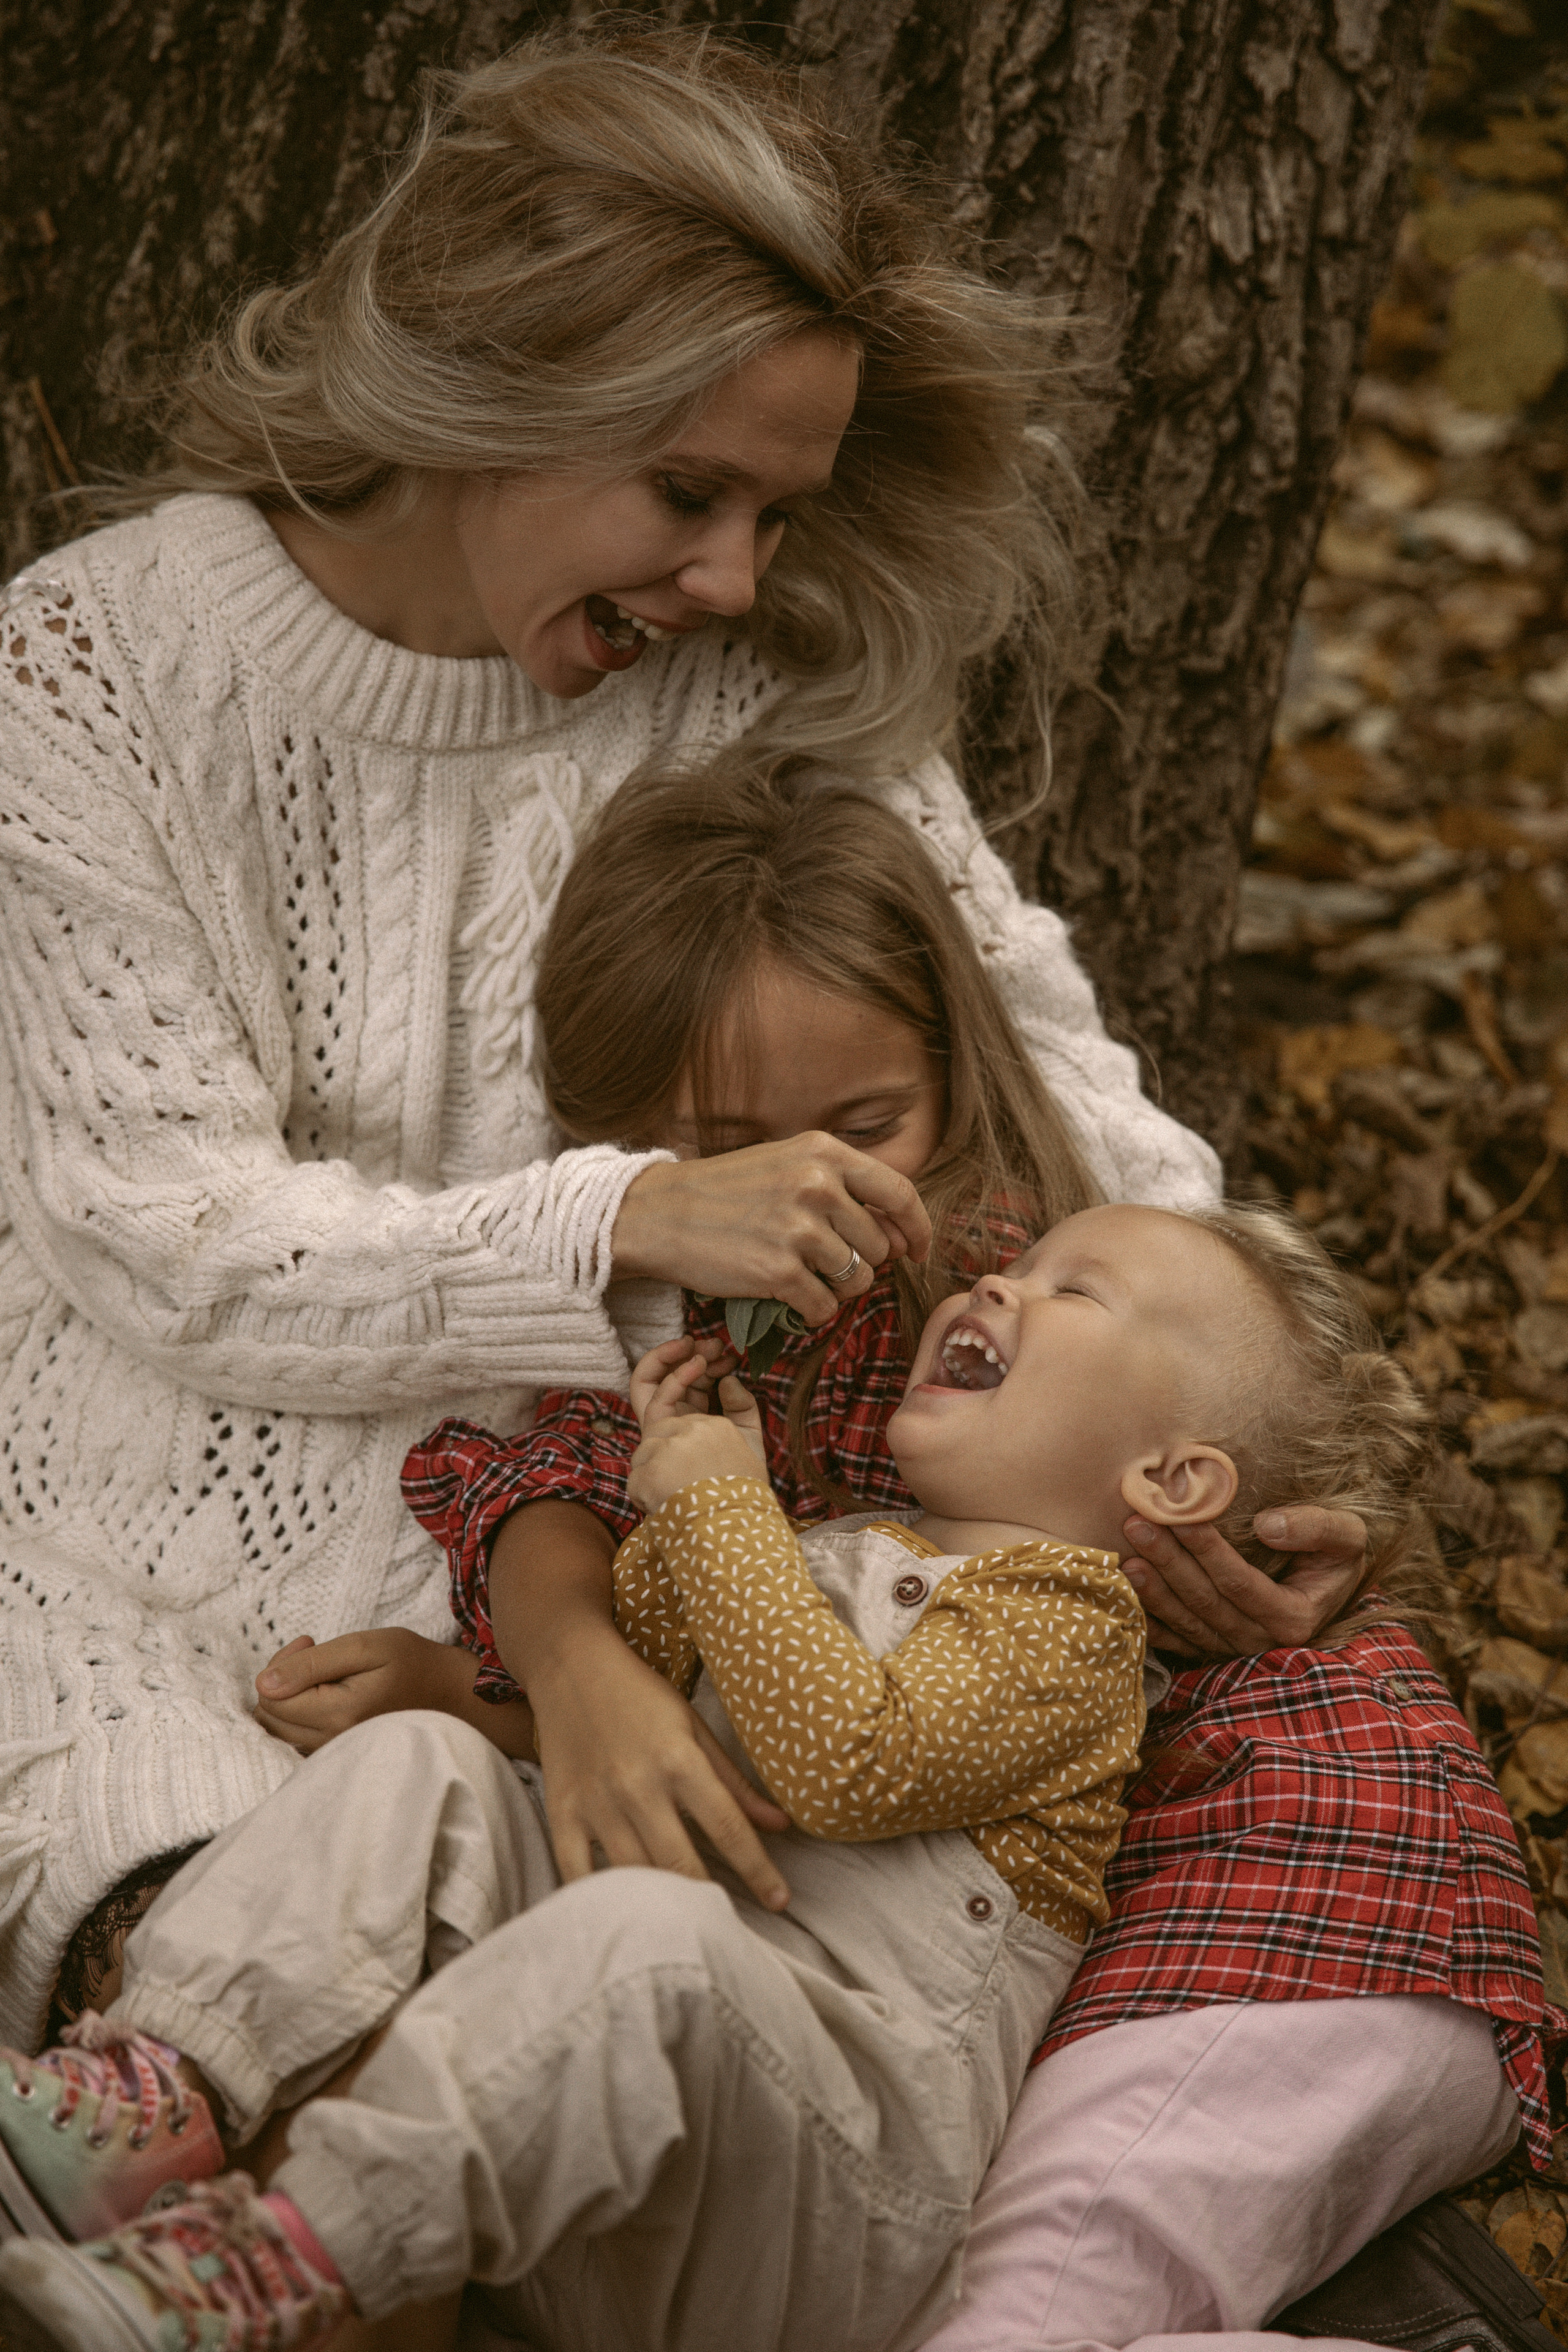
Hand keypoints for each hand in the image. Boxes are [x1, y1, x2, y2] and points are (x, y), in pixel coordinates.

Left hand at [253, 1628, 479, 1752]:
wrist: (451, 1694)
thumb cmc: (412, 1662)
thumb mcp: (365, 1647)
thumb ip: (311, 1664)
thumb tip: (263, 1683)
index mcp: (338, 1714)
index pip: (271, 1698)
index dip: (280, 1663)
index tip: (309, 1642)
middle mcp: (331, 1742)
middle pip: (270, 1717)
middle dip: (281, 1679)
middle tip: (312, 1650)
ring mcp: (334, 1753)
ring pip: (280, 1728)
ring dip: (290, 1695)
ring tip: (324, 1669)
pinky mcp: (337, 1754)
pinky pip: (296, 1736)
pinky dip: (301, 1711)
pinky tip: (327, 1691)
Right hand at [530, 1631, 791, 1909]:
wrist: (571, 1664)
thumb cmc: (640, 1695)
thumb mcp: (694, 1727)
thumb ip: (734, 1781)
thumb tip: (781, 1825)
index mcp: (678, 1761)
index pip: (728, 1828)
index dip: (758, 1870)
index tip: (780, 1901)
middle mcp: (638, 1786)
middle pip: (681, 1863)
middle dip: (711, 1902)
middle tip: (733, 1928)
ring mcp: (596, 1802)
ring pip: (633, 1874)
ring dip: (661, 1907)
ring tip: (686, 1931)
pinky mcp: (561, 1811)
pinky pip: (577, 1871)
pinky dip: (597, 1899)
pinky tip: (621, 1919)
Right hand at [610, 1133, 931, 1323]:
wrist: (658, 1213)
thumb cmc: (726, 1191)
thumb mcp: (787, 1163)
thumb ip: (842, 1186)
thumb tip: (897, 1236)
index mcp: (824, 1153)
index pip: (899, 1193)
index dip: (917, 1228)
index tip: (917, 1251)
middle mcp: (817, 1185)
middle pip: (880, 1245)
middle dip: (863, 1264)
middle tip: (827, 1264)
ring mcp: (799, 1228)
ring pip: (859, 1279)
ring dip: (839, 1289)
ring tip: (805, 1278)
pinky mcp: (778, 1271)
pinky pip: (826, 1307)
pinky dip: (813, 1311)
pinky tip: (790, 1298)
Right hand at [627, 1340, 766, 1514]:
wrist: (726, 1509)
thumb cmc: (739, 1479)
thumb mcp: (749, 1438)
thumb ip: (743, 1408)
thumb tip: (729, 1380)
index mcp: (692, 1427)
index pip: (689, 1387)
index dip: (706, 1367)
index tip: (728, 1356)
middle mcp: (672, 1426)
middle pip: (667, 1381)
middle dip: (686, 1357)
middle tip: (713, 1345)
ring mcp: (660, 1429)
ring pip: (651, 1381)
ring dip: (672, 1356)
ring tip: (697, 1345)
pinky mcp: (653, 1431)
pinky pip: (652, 1393)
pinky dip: (672, 1371)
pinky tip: (697, 1362)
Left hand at [1121, 1507, 1367, 1657]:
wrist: (1331, 1588)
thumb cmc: (1335, 1557)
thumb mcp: (1346, 1537)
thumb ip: (1316, 1528)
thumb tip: (1268, 1525)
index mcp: (1294, 1617)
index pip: (1241, 1583)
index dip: (1209, 1552)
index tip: (1182, 1518)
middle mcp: (1262, 1641)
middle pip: (1206, 1602)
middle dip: (1170, 1563)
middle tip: (1137, 1525)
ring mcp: (1235, 1651)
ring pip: (1188, 1622)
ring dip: (1154, 1591)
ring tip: (1126, 1558)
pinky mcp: (1214, 1652)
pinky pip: (1178, 1643)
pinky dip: (1151, 1623)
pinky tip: (1125, 1600)